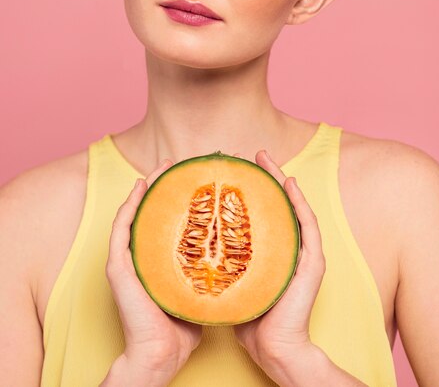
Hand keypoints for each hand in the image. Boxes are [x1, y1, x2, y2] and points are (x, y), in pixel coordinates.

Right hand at [105, 159, 201, 382]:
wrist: (161, 356)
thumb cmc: (182, 329)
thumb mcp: (201, 290)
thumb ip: (210, 270)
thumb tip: (237, 252)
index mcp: (160, 259)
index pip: (171, 220)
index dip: (184, 197)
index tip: (202, 178)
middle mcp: (141, 255)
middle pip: (154, 211)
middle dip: (168, 186)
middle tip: (185, 164)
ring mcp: (128, 259)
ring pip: (136, 212)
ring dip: (148, 187)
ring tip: (163, 167)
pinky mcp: (119, 266)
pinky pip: (123, 227)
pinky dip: (131, 204)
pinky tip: (142, 186)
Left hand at [233, 150, 325, 379]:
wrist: (273, 349)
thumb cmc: (250, 321)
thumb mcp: (231, 281)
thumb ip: (222, 261)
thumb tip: (193, 243)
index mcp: (272, 251)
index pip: (263, 212)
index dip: (252, 188)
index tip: (236, 169)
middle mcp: (290, 248)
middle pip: (278, 204)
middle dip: (267, 177)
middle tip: (254, 155)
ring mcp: (304, 254)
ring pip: (294, 207)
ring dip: (282, 181)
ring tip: (268, 160)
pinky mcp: (312, 263)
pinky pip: (307, 225)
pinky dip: (298, 203)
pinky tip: (288, 184)